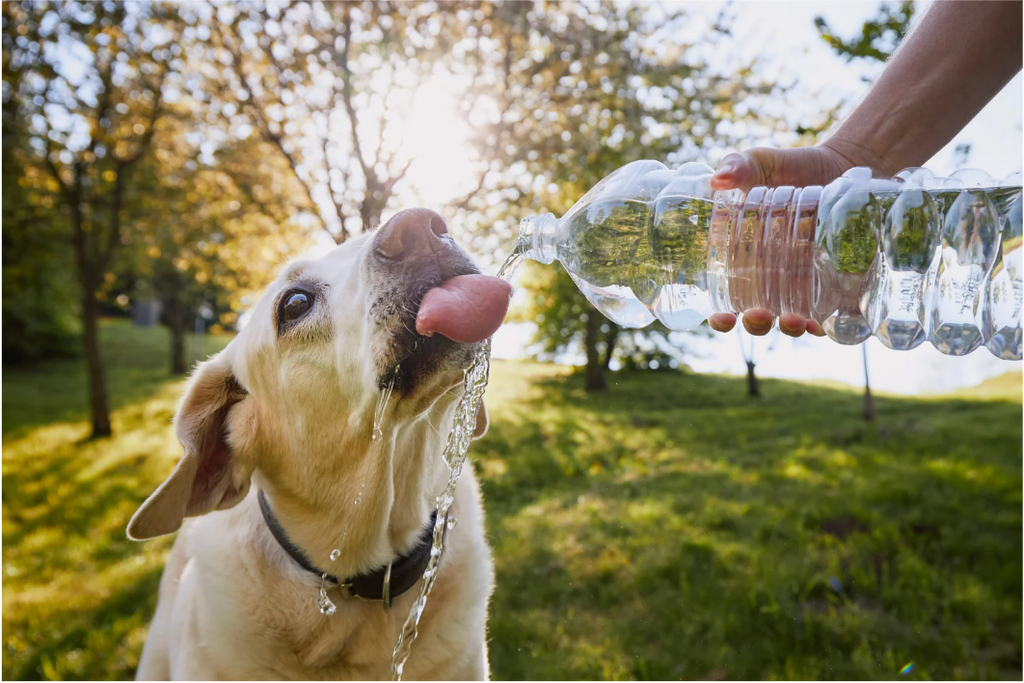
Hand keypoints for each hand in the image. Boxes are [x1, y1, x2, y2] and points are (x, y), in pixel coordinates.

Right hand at [706, 144, 876, 337]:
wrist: (844, 165)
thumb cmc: (794, 168)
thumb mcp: (762, 163)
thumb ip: (738, 166)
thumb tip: (719, 178)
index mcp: (745, 260)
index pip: (726, 299)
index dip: (721, 316)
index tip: (722, 318)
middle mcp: (773, 279)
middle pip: (759, 317)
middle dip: (756, 324)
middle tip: (757, 315)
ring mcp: (806, 284)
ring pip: (794, 321)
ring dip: (791, 328)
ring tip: (793, 321)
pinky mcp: (838, 282)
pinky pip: (832, 313)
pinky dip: (828, 324)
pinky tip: (826, 324)